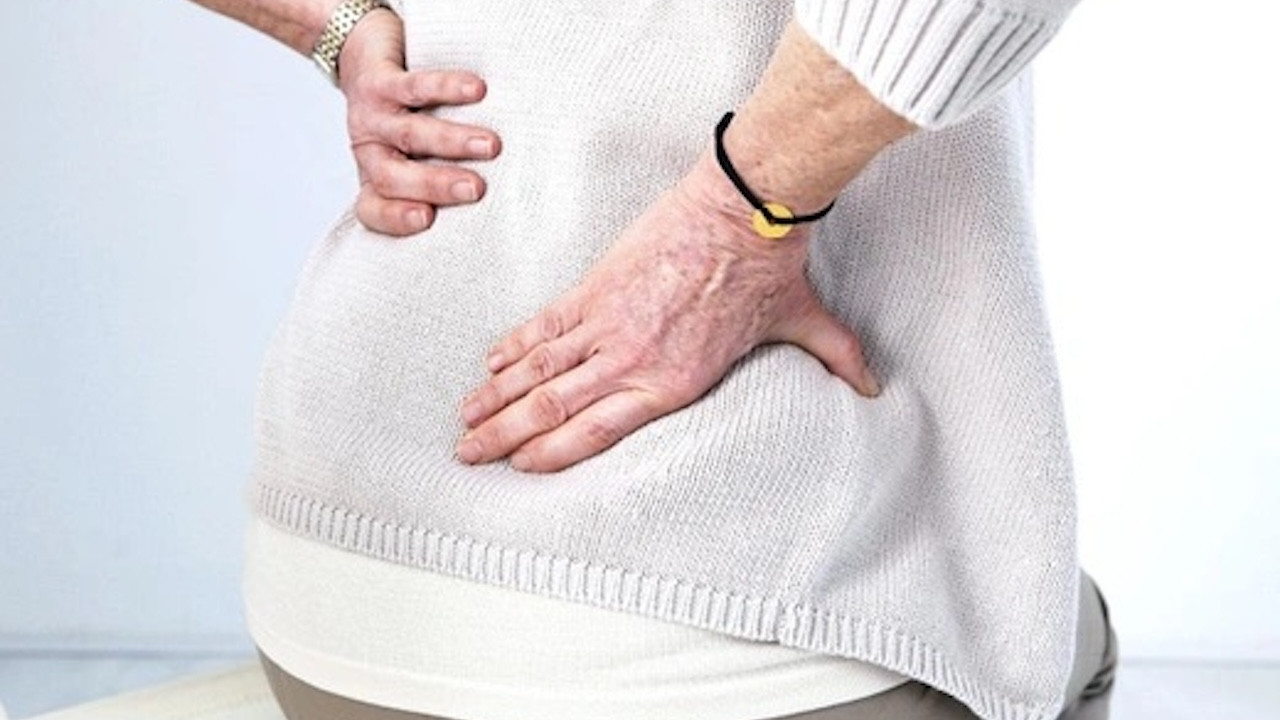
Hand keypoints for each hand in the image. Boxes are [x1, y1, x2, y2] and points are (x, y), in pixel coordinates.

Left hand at [337, 9, 500, 234]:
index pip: (372, 209)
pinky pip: (414, 87)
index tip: (427, 219)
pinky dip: (446, 88)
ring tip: (491, 145)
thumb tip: (498, 202)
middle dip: (435, 184)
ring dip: (452, 141)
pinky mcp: (379, 79)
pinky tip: (477, 90)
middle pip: (392, 177)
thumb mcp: (413, 156)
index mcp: (376, 179)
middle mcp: (369, 152)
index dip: (393, 218)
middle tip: (476, 188)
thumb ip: (441, 180)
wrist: (365, 56)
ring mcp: (372, 116)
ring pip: (409, 134)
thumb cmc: (406, 117)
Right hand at [454, 152, 879, 472]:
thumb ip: (835, 360)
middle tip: (466, 455)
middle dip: (502, 437)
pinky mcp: (596, 286)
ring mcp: (606, 323)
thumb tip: (874, 386)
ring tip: (464, 418)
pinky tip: (489, 363)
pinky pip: (543, 325)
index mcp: (672, 383)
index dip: (549, 455)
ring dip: (494, 397)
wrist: (745, 206)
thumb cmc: (771, 269)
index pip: (595, 432)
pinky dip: (512, 346)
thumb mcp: (804, 324)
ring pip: (535, 370)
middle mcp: (629, 361)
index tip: (520, 470)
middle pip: (549, 409)